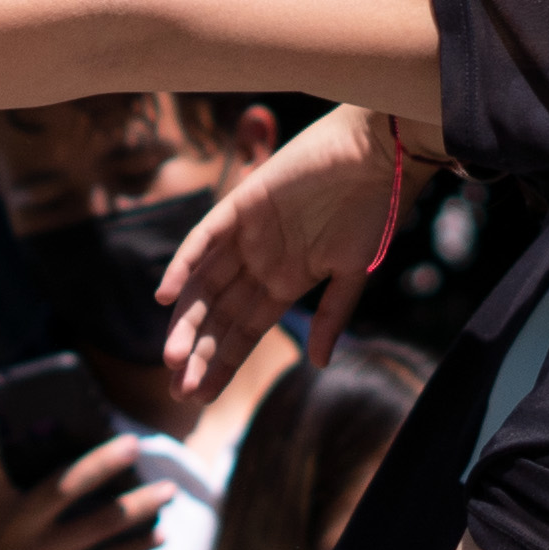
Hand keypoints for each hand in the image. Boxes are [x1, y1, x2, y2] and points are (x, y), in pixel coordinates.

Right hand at [0, 412, 166, 549]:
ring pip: (100, 525)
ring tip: (170, 490)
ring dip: (140, 506)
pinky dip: (138, 546)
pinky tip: (162, 535)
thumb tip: (67, 460)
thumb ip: (15, 493)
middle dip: (101, 465)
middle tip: (133, 444)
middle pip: (63, 489)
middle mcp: (17, 528)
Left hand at [155, 105, 407, 400]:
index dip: (220, 363)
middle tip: (178, 391)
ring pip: (203, 285)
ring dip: (185, 321)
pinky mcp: (240, 203)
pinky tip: (166, 296)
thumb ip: (331, 317)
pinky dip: (182, 265)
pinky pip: (203, 238)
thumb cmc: (377, 211)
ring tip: (171, 360)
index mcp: (284, 281)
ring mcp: (247, 234)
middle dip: (197, 354)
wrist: (382, 153)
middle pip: (217, 315)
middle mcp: (259, 261)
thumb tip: (317, 365)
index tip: (200, 396)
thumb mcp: (354, 272)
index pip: (242, 331)